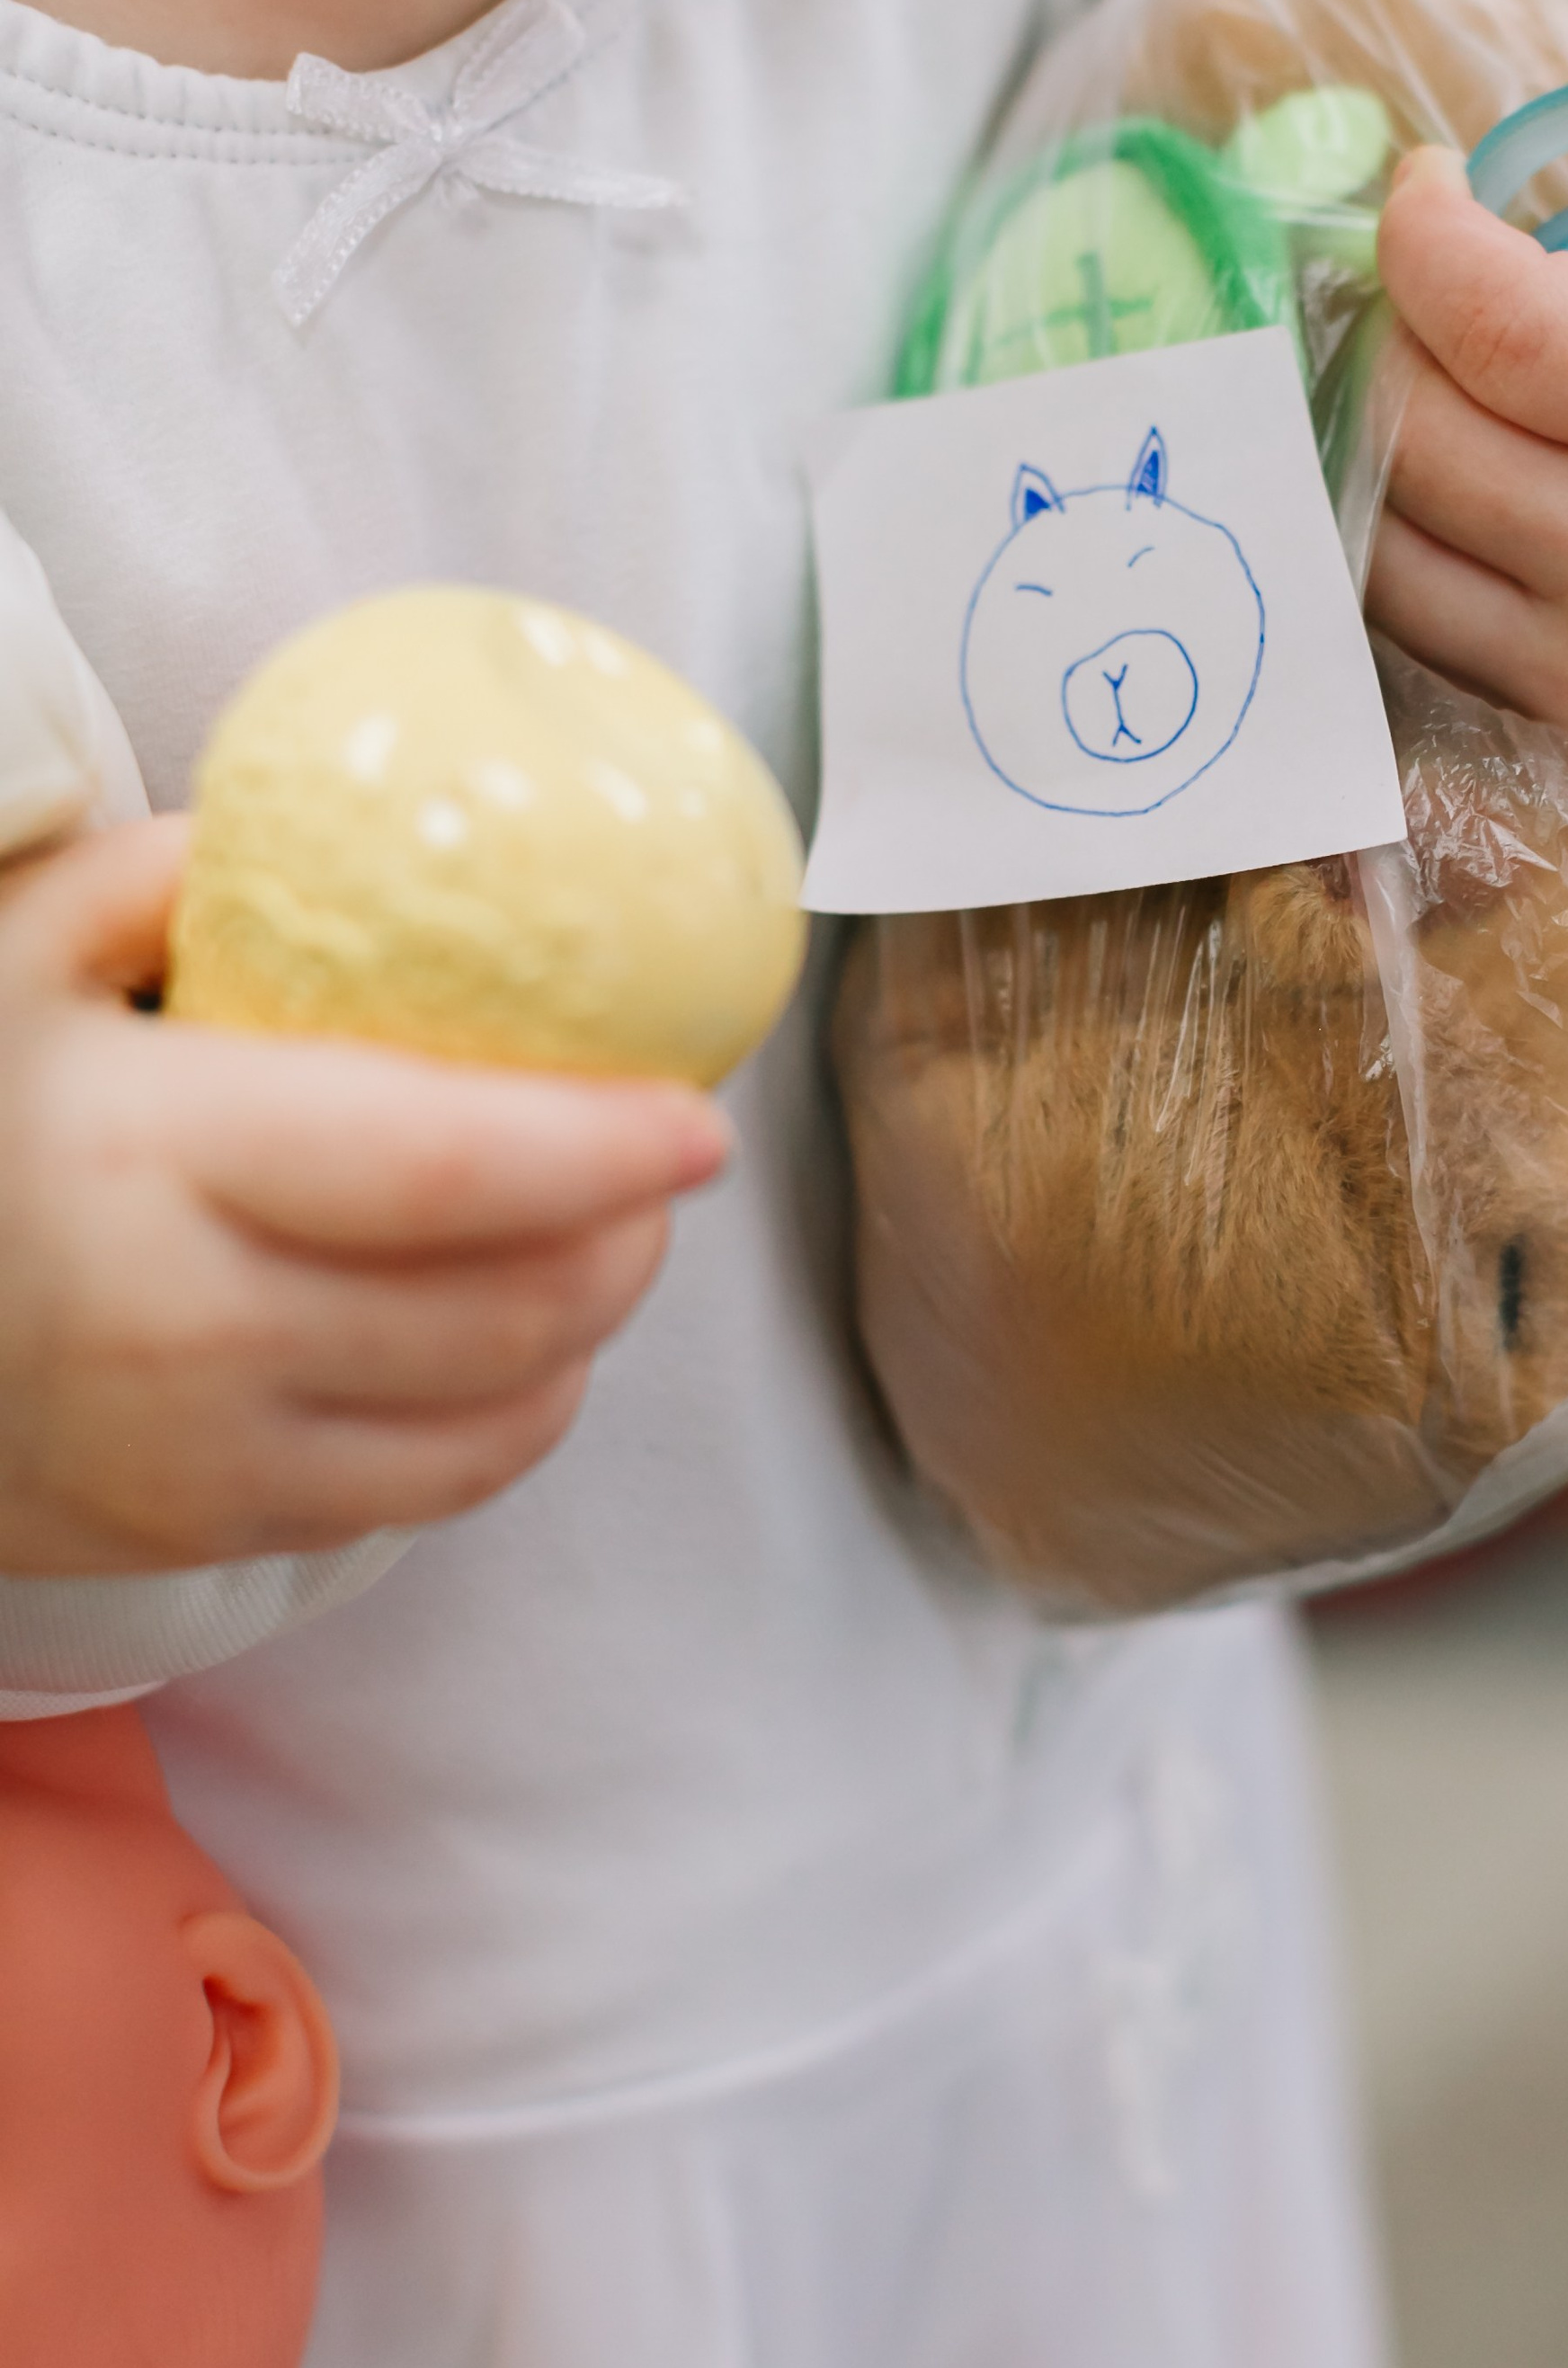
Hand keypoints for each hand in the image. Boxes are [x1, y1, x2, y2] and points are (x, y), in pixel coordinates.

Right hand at [0, 820, 728, 1576]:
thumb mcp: (8, 960)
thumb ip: (157, 878)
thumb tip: (324, 836)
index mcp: (156, 1156)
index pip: (447, 1172)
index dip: (601, 1149)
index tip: (698, 1116)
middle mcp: (193, 1328)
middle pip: (505, 1305)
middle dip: (627, 1234)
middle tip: (663, 1160)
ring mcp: (203, 1455)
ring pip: (494, 1414)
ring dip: (589, 1323)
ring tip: (609, 1235)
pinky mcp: (205, 1531)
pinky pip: (427, 1491)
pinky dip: (514, 1413)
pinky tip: (519, 1340)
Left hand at [1365, 0, 1567, 792]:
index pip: (1507, 326)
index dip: (1426, 234)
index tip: (1428, 185)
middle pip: (1417, 425)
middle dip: (1389, 322)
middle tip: (1425, 271)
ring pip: (1379, 528)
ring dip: (1369, 422)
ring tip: (1431, 360)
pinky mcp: (1546, 734)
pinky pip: (1393, 617)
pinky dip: (1386, 524)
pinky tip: (1440, 465)